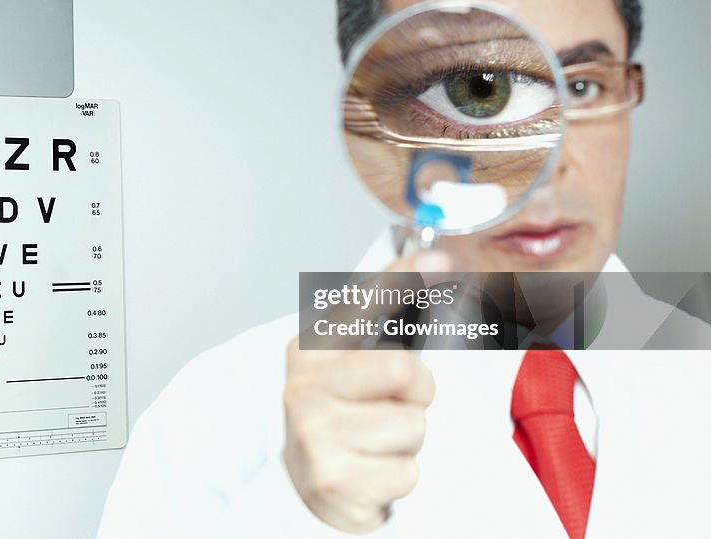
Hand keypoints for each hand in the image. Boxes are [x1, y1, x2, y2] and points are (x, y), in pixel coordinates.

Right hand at [282, 251, 451, 532]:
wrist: (310, 484)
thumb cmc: (342, 414)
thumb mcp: (354, 361)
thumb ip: (388, 313)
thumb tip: (435, 259)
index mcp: (309, 348)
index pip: (364, 303)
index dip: (404, 279)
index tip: (438, 259)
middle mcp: (304, 386)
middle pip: (403, 370)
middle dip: (416, 392)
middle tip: (392, 403)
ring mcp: (314, 435)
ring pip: (413, 426)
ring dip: (407, 439)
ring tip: (377, 441)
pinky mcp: (334, 481)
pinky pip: (408, 471)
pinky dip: (400, 475)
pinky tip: (372, 471)